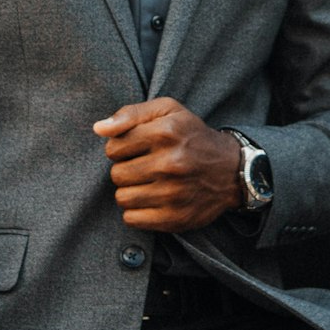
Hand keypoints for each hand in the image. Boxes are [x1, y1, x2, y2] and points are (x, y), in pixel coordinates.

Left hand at [93, 96, 240, 230]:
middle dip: (125, 169)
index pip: (113, 148)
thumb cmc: (191, 135)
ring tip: (147, 182)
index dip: (120, 148)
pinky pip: (132, 219)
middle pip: (116, 174)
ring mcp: (173, 193)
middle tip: (142, 166)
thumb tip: (98, 128)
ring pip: (122, 198)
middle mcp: (170, 163)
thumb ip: (130, 114)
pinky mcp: (176, 218)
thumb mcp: (167, 110)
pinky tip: (151, 199)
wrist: (231, 169)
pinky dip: (136, 211)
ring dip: (130, 191)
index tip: (135, 148)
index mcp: (165, 132)